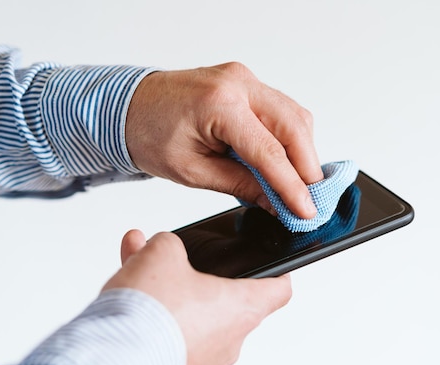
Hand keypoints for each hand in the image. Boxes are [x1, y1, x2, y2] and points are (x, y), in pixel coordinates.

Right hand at [102, 229, 291, 364]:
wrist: (113, 357)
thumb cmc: (151, 311)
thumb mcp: (163, 253)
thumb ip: (170, 243)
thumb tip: (164, 248)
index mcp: (242, 308)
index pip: (279, 290)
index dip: (279, 270)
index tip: (274, 259)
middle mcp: (229, 338)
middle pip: (227, 297)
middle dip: (200, 271)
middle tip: (181, 255)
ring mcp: (203, 356)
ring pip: (192, 309)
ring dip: (170, 285)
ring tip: (139, 259)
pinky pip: (171, 328)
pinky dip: (155, 307)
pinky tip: (127, 283)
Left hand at [125, 62, 323, 218]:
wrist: (128, 106)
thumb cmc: (149, 134)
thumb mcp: (192, 171)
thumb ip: (240, 186)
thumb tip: (276, 202)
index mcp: (218, 104)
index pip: (270, 151)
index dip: (293, 185)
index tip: (307, 210)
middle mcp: (237, 83)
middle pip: (294, 125)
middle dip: (308, 167)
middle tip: (310, 199)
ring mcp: (244, 79)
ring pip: (294, 115)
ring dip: (302, 151)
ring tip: (297, 183)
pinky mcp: (245, 83)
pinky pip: (282, 109)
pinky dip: (289, 137)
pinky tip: (284, 160)